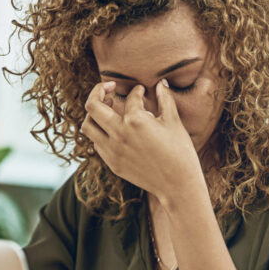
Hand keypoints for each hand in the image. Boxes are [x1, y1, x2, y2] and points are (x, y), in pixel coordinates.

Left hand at [80, 79, 203, 203]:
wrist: (178, 186)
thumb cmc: (180, 152)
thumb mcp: (174, 122)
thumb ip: (165, 99)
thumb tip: (162, 83)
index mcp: (135, 121)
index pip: (130, 98)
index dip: (137, 91)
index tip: (141, 91)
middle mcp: (119, 134)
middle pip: (92, 106)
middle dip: (98, 91)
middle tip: (109, 88)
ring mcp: (112, 151)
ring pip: (88, 126)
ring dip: (94, 114)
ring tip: (106, 108)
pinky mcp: (112, 163)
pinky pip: (96, 143)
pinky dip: (100, 132)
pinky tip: (112, 129)